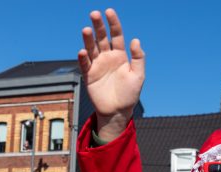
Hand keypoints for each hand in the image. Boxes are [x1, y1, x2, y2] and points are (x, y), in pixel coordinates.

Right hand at [78, 9, 144, 139]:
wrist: (118, 111)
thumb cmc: (130, 94)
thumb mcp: (138, 76)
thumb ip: (138, 58)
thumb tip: (135, 40)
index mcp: (120, 55)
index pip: (116, 35)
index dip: (113, 23)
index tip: (109, 11)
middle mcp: (107, 57)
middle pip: (101, 38)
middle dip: (98, 26)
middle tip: (94, 14)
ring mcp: (97, 65)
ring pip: (91, 48)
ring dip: (88, 39)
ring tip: (86, 29)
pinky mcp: (89, 75)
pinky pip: (84, 65)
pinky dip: (83, 58)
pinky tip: (82, 52)